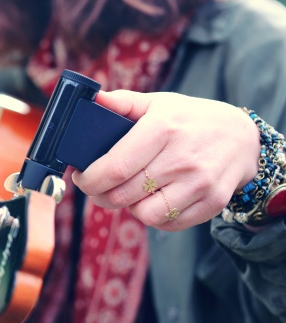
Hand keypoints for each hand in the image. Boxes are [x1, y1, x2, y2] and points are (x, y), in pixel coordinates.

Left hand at [72, 90, 260, 230]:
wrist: (242, 137)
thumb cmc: (189, 119)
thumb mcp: (158, 103)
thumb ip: (123, 102)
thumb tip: (92, 99)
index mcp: (162, 129)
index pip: (114, 168)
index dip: (89, 180)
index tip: (81, 177)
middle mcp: (181, 158)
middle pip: (123, 195)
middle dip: (100, 195)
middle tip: (98, 187)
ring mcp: (200, 183)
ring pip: (145, 214)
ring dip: (129, 207)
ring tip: (129, 192)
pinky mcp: (212, 202)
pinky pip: (168, 223)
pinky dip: (154, 217)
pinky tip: (152, 199)